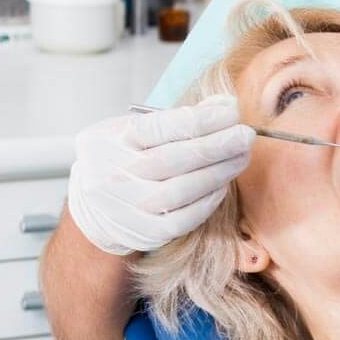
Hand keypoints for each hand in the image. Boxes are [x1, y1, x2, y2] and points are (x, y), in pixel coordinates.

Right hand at [67, 99, 255, 256]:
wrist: (93, 206)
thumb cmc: (121, 159)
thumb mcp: (132, 130)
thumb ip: (175, 119)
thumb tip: (224, 106)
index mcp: (109, 143)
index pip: (157, 128)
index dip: (199, 119)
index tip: (232, 111)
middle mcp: (113, 176)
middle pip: (171, 160)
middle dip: (216, 146)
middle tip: (246, 135)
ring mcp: (126, 208)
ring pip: (180, 191)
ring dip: (218, 172)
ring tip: (241, 157)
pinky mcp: (144, 233)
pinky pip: (183, 219)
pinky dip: (208, 201)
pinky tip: (222, 185)